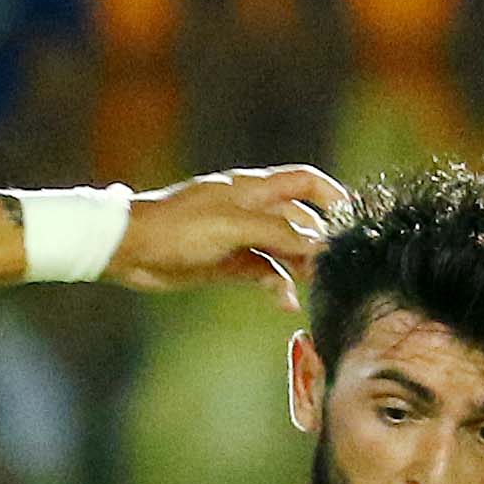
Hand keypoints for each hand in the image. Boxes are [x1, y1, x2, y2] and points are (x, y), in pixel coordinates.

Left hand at [111, 166, 350, 306]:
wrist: (132, 249)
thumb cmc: (178, 227)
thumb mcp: (233, 226)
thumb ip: (278, 232)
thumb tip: (319, 244)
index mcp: (252, 188)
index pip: (303, 181)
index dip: (330, 195)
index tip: (351, 218)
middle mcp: (250, 209)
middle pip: (298, 219)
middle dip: (318, 239)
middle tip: (335, 265)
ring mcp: (239, 237)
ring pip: (283, 249)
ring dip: (300, 266)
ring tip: (316, 285)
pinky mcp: (227, 263)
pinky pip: (263, 273)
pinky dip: (276, 285)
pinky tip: (286, 301)